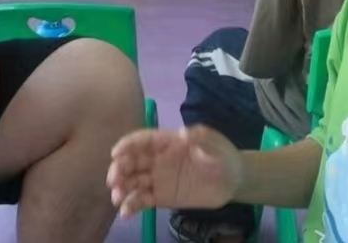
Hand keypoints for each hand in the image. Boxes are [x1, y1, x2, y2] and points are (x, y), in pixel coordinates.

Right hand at [107, 125, 242, 218]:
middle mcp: (156, 159)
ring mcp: (157, 179)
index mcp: (166, 142)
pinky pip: (142, 200)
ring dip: (121, 188)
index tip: (116, 153)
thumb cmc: (222, 156)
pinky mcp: (161, 197)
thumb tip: (182, 133)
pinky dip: (131, 206)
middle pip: (131, 162)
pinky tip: (125, 214)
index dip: (127, 145)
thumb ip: (199, 137)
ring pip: (133, 182)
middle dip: (119, 169)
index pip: (142, 140)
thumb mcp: (214, 143)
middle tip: (113, 180)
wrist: (233, 180)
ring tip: (117, 199)